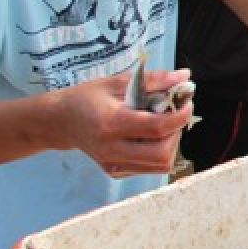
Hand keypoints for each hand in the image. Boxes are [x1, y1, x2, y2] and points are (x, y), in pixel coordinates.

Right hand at [58, 69, 195, 177]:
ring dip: (171, 144)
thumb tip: (185, 77)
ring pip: (160, 165)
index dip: (180, 115)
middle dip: (177, 132)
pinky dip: (159, 152)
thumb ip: (154, 80)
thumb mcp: (118, 82)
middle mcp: (112, 149)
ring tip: (164, 125)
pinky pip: (150, 168)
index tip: (187, 102)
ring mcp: (113, 164)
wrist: (60, 121)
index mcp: (111, 123)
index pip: (157, 127)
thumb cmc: (87, 98)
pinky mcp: (115, 171)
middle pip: (162, 153)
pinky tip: (151, 136)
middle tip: (175, 114)